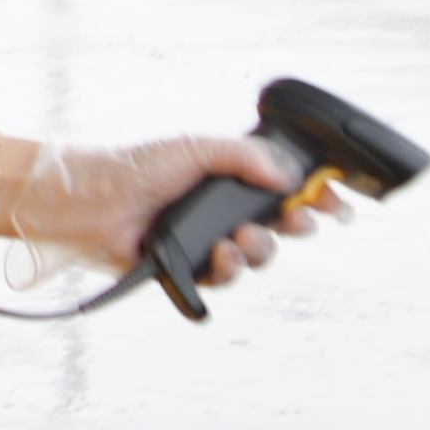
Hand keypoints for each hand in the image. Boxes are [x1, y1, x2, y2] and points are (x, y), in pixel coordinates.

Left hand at [0, 132, 316, 280]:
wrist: (94, 203)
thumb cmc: (137, 169)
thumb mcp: (195, 148)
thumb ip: (244, 156)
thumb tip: (287, 177)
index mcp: (230, 179)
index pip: (285, 190)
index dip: (314, 199)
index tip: (336, 205)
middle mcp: (223, 212)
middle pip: (281, 228)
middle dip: (295, 227)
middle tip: (294, 222)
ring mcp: (207, 242)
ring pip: (257, 257)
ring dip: (258, 250)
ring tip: (237, 239)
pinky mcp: (189, 270)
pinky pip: (223, 281)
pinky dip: (227, 270)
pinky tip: (218, 255)